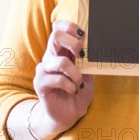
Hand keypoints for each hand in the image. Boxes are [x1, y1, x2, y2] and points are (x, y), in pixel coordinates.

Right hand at [33, 20, 93, 134]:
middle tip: (82, 56)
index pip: (58, 27)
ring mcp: (44, 69)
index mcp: (61, 50)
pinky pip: (57, 79)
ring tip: (79, 83)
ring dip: (76, 73)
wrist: (69, 114)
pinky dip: (70, 85)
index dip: (69, 26)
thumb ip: (89, 58)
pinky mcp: (40, 83)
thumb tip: (98, 44)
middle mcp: (51, 56)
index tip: (83, 36)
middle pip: (55, 35)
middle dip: (73, 43)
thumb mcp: (88, 71)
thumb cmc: (78, 90)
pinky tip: (73, 91)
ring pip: (60, 61)